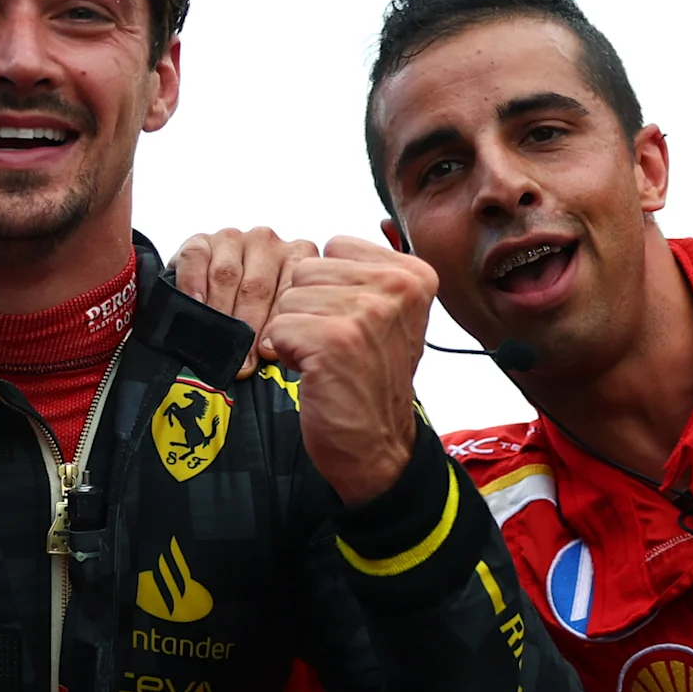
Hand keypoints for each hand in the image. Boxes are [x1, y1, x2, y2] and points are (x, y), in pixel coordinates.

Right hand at [170, 227, 319, 373]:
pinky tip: (194, 305)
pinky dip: (192, 285)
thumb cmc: (256, 304)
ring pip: (226, 276)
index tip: (267, 351)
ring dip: (219, 313)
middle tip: (240, 360)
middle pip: (257, 287)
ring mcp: (233, 240)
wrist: (218, 284)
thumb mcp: (280, 312)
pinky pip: (195, 260)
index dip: (278, 323)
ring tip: (215, 340)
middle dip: (247, 328)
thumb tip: (274, 356)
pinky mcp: (201, 241)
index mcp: (296, 256)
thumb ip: (286, 325)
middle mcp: (267, 243)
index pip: (291, 289)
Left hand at [261, 235, 436, 506]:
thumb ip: (364, 275)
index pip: (334, 247)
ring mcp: (368, 312)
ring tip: (326, 360)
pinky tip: (314, 373)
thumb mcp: (387, 317)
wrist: (377, 446)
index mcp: (413, 274)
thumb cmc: (372, 380)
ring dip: (296, 333)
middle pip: (306, 269)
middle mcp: (397, 288)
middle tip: (335, 346)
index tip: (350, 324)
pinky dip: (287, 353)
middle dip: (307, 309)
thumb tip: (324, 245)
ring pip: (289, 298)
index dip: (327, 288)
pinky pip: (279, 327)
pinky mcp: (336, 341)